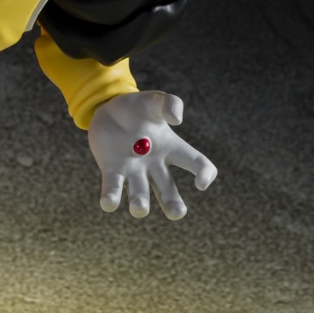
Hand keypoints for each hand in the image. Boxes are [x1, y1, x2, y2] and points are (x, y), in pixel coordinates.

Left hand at [87, 91, 216, 219]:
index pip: (197, 163)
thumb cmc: (137, 107)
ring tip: (139, 207)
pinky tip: (108, 203)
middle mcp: (154, 164)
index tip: (200, 183)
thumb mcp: (155, 99)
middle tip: (176, 213)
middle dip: (173, 204)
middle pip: (168, 190)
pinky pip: (113, 188)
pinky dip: (111, 198)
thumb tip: (177, 119)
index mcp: (172, 148)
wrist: (108, 108)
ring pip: (140, 194)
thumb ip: (170, 103)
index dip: (205, 174)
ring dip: (140, 204)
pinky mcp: (111, 169)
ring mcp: (133, 169)